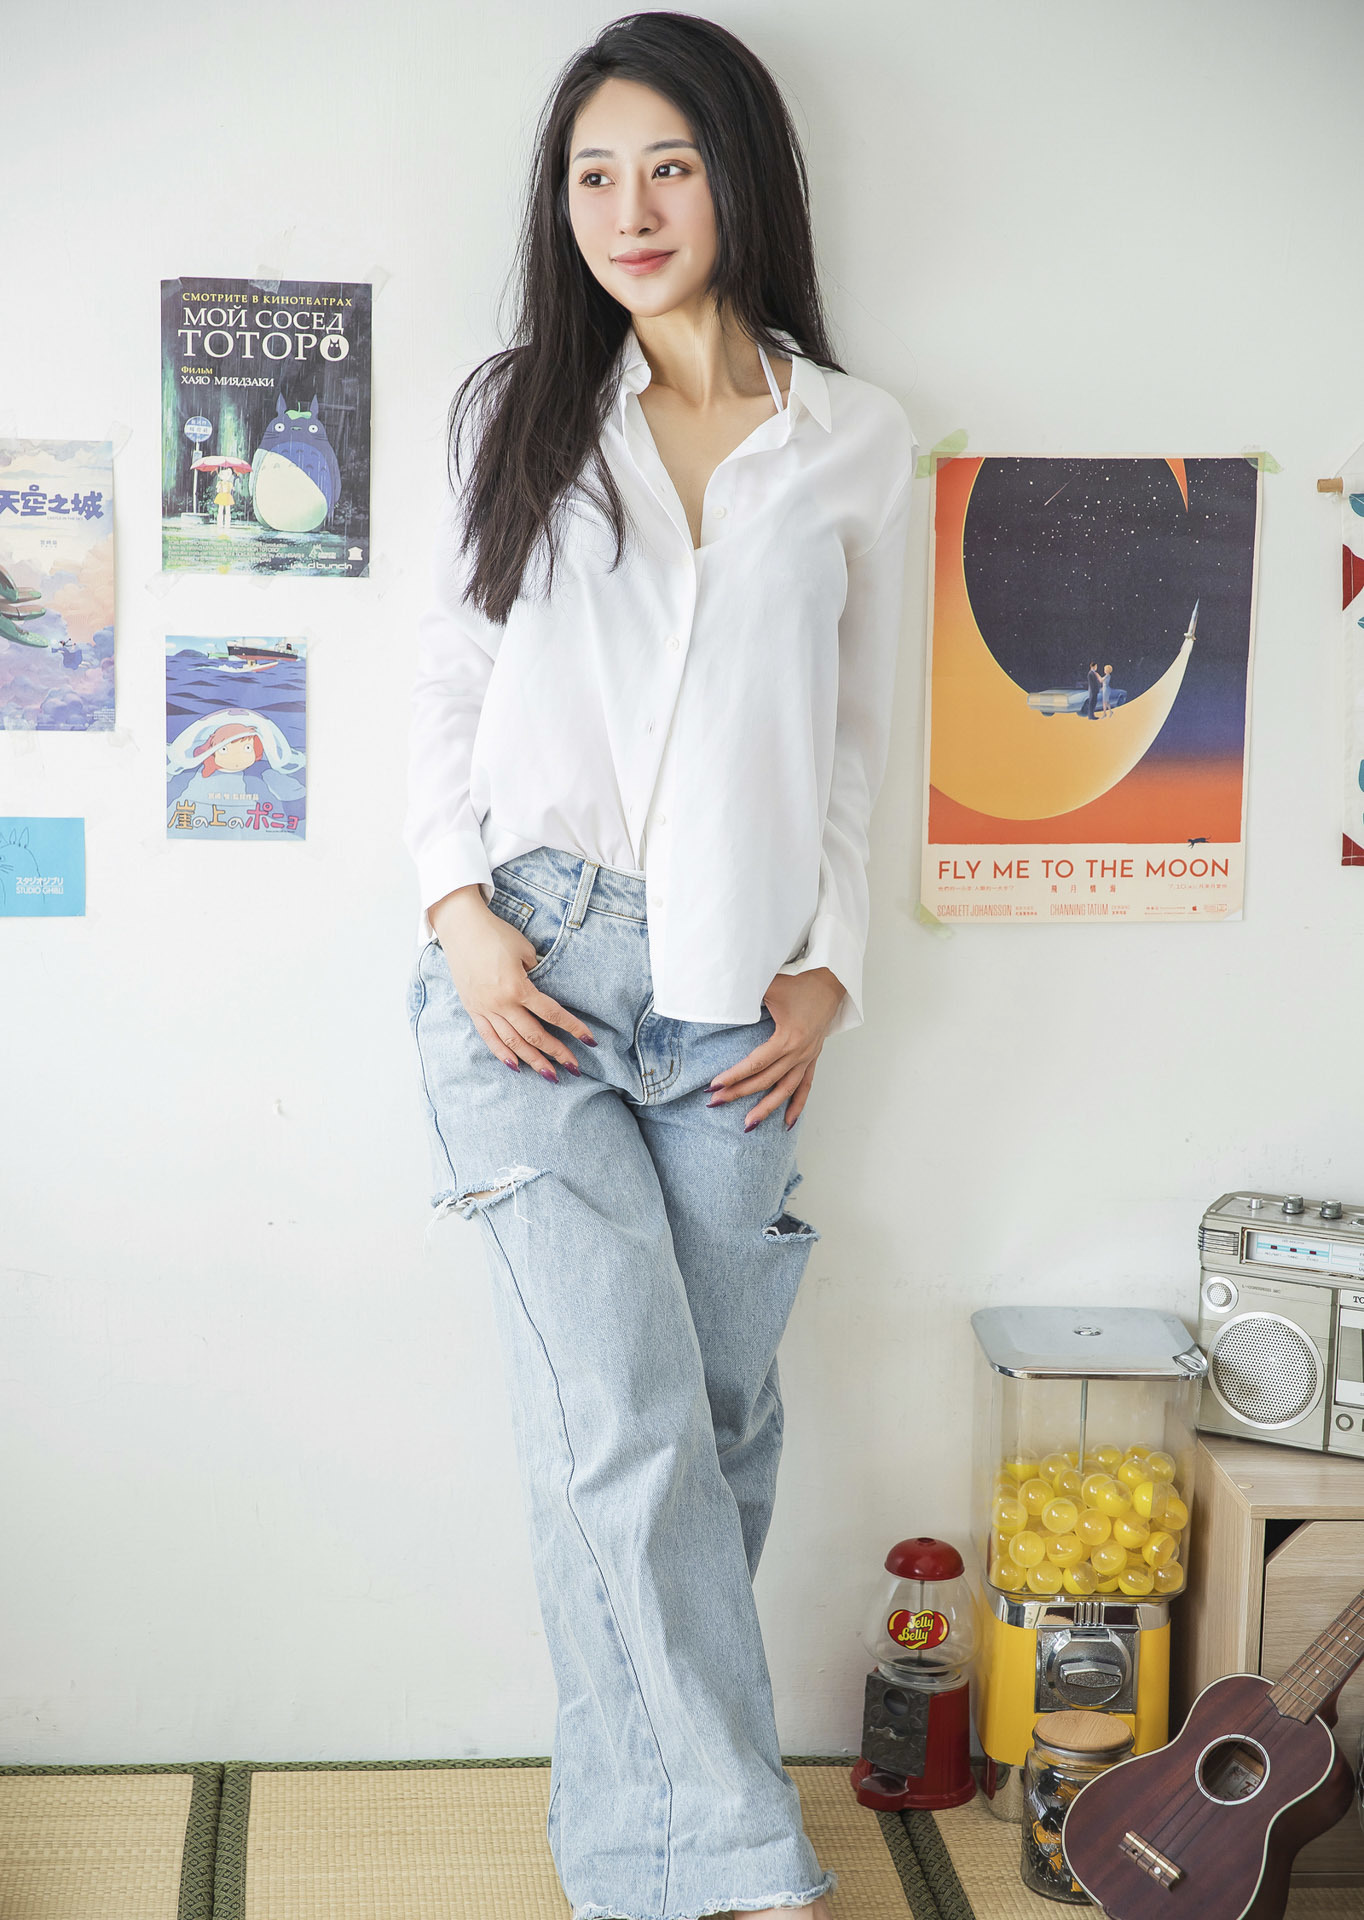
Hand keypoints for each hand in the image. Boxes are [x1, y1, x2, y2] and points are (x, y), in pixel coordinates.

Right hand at [428, 885, 595, 1082]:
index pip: (552, 1014)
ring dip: (532, 1060)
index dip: (573, 1029)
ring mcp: (485, 1008)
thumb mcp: (524, 950)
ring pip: (512, 1042)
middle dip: (556, 1053)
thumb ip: (536, 973)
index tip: (589, 1041)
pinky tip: (515, 1066)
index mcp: (518, 987)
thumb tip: (543, 991)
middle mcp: (501, 1003)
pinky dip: (502, 1053)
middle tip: (575, 1068)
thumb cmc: (496, 934)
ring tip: (550, 1075)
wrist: (460, 927)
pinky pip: (488, 1037)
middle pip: (533, 1035)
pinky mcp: (472, 1008)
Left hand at [707, 967, 844, 1129]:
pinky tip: (787, 1123)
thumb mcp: (770, 986)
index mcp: (788, 1038)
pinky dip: (797, 1106)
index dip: (733, 1076)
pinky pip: (805, 1087)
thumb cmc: (799, 984)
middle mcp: (799, 1053)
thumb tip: (720, 1001)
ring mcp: (807, 1058)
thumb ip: (746, 995)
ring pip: (785, 1090)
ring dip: (766, 1109)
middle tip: (715, 1103)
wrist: (830, 983)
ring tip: (748, 1125)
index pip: (755, 1064)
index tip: (714, 1086)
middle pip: (766, 1080)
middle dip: (739, 1093)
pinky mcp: (812, 1059)